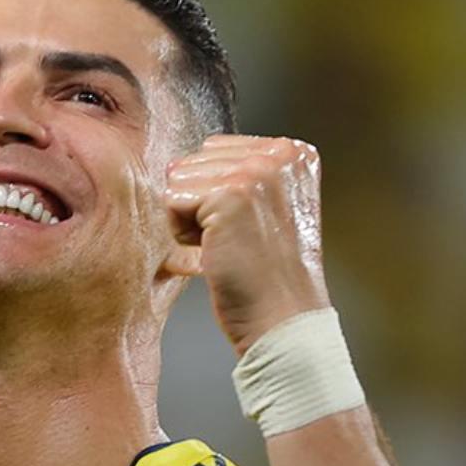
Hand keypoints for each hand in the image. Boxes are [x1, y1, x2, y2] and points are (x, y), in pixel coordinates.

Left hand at [164, 134, 330, 356]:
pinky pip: (172, 200)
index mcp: (293, 152)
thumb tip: (173, 164)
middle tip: (237, 239)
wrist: (282, 316)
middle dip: (200, 204)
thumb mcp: (265, 208)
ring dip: (190, 218)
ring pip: (180, 179)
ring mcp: (257, 171)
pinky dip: (183, 232)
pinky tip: (215, 250)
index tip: (247, 224)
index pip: (215, 148)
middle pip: (195, 160)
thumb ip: (232, 176)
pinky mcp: (230, 195)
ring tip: (228, 244)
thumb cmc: (266, 272)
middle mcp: (280, 154)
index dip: (214, 192)